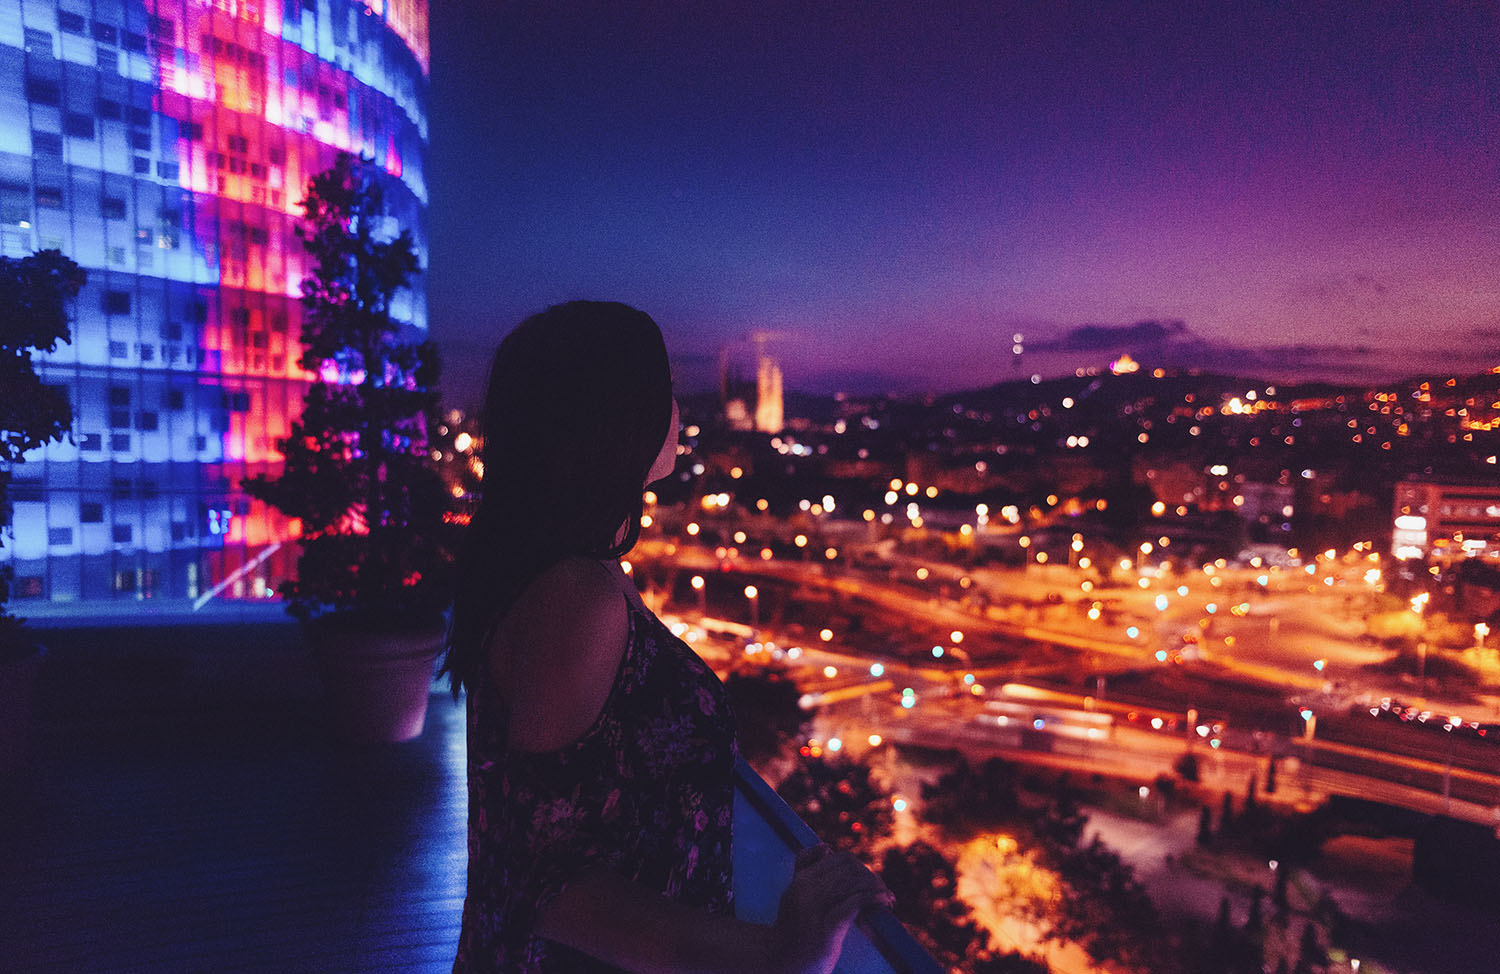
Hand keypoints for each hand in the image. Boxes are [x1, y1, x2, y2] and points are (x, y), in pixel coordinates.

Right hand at [768, 844, 892, 973]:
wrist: (784, 965)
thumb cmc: (793, 933)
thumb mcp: (793, 898)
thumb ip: (804, 871)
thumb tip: (825, 847)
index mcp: (800, 881)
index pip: (839, 859)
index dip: (861, 866)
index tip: (872, 881)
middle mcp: (805, 890)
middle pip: (850, 869)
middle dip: (872, 877)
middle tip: (883, 891)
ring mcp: (814, 907)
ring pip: (855, 883)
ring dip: (877, 888)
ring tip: (888, 899)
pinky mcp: (827, 926)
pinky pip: (857, 902)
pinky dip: (875, 898)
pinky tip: (885, 902)